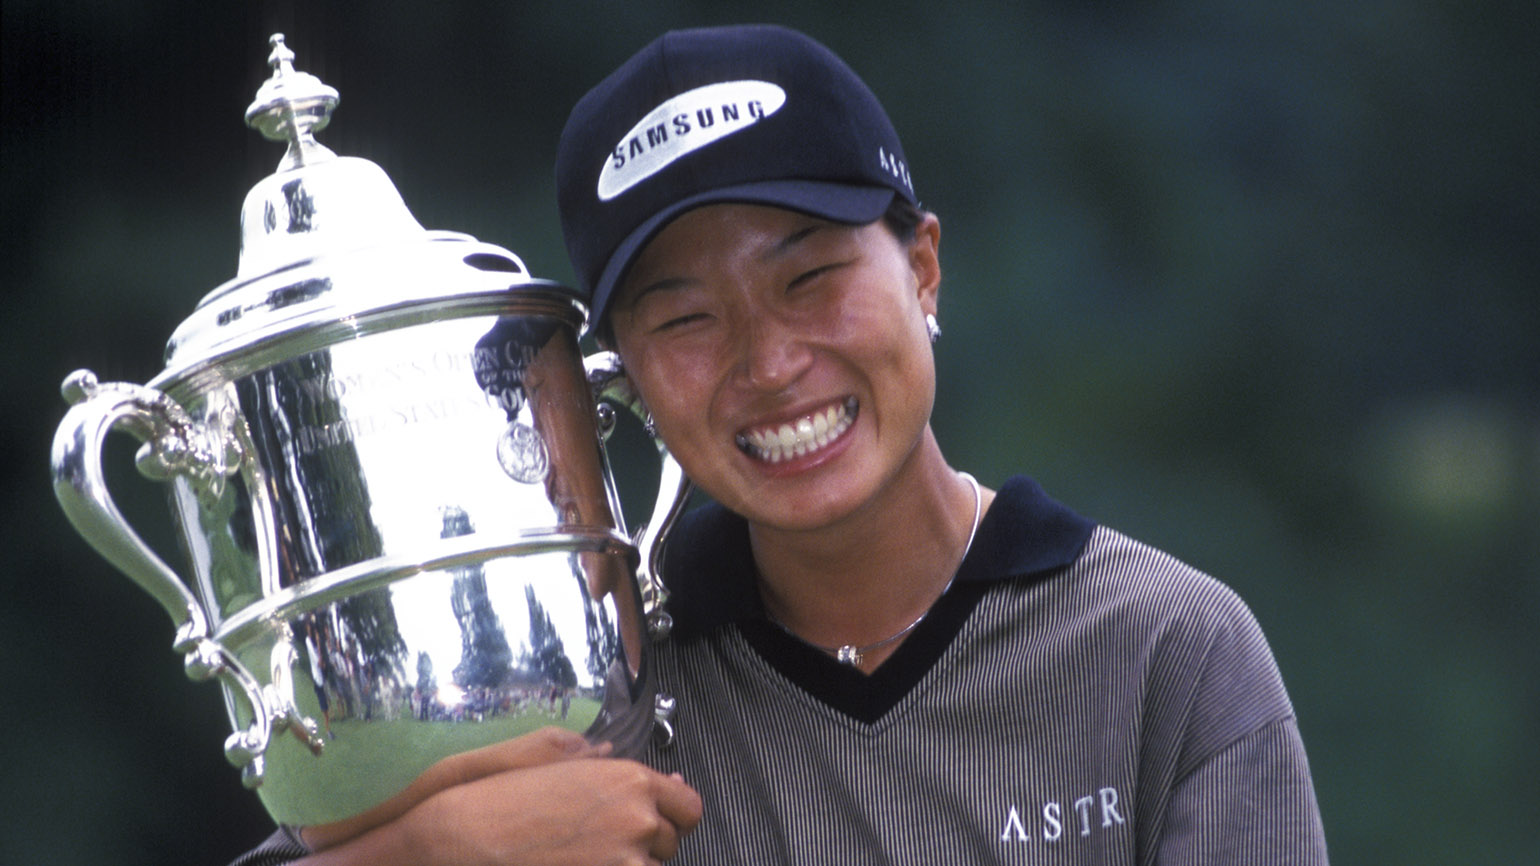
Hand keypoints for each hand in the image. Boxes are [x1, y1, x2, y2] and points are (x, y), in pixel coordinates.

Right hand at [296, 727, 701, 864]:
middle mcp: (637, 820)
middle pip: (670, 843)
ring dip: (626, 864)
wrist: (460, 840)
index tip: (655, 821)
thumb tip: (661, 777)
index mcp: (630, 780)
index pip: (689, 806)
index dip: (673, 816)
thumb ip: (616, 772)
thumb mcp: (559, 766)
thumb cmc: (503, 799)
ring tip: (578, 855)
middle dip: (645, 844)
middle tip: (600, 841)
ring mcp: (624, 862)